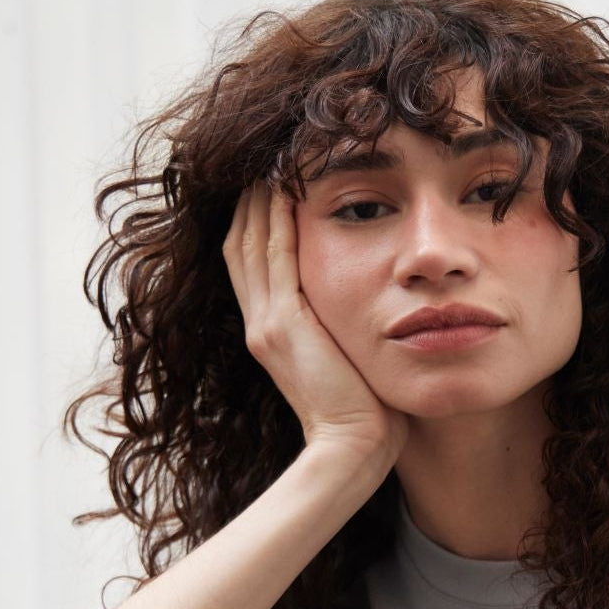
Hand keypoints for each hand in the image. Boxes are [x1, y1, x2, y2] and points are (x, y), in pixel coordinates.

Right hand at [222, 181, 408, 466]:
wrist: (354, 447)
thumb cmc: (365, 411)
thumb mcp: (345, 360)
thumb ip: (340, 331)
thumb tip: (368, 308)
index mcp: (272, 335)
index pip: (252, 265)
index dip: (255, 223)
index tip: (268, 187)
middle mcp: (260, 325)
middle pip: (241, 246)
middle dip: (249, 202)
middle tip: (262, 161)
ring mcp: (267, 323)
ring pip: (249, 243)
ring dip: (258, 200)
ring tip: (270, 161)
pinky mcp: (284, 323)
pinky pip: (273, 256)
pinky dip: (274, 219)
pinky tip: (284, 188)